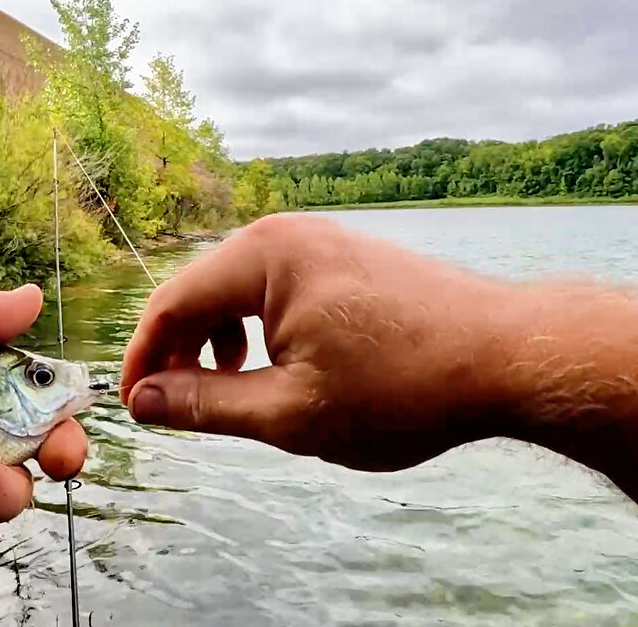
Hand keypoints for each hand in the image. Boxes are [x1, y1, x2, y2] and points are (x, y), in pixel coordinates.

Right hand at [121, 213, 522, 471]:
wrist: (511, 358)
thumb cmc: (403, 387)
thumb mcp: (288, 412)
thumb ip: (204, 405)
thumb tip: (142, 403)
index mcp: (263, 257)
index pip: (169, 305)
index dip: (142, 359)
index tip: (133, 407)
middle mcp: (284, 232)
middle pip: (199, 292)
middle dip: (179, 350)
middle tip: (174, 408)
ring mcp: (318, 238)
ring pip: (236, 290)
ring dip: (217, 341)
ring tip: (229, 390)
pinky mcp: (344, 254)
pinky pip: (274, 286)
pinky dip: (257, 327)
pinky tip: (275, 365)